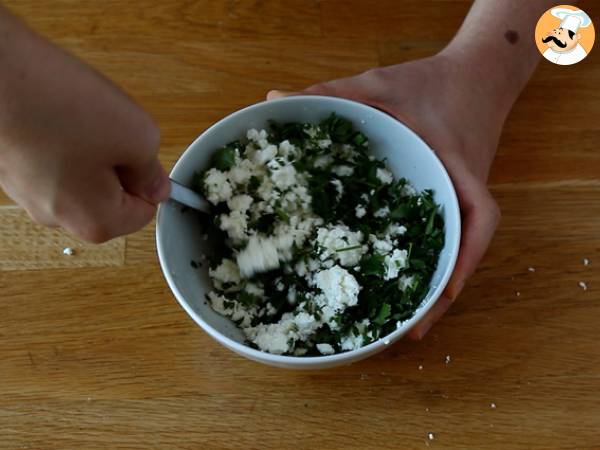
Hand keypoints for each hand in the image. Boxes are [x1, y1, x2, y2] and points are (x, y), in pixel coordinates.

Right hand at [0, 10, 169, 242]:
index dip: (149, 180)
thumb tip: (156, 187)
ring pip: (83, 177)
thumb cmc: (62, 106)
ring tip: (77, 119)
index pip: (144, 213)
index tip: (139, 149)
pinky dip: (62, 141)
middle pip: (111, 198)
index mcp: (96, 222)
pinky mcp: (11, 170)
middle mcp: (59, 218)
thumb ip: (152, 172)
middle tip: (108, 131)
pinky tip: (54, 115)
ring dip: (91, 151)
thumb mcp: (137, 136)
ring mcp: (29, 195)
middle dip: (119, 166)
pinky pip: (54, 161)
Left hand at [267, 53, 502, 338]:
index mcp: (455, 162)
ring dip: (435, 288)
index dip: (466, 257)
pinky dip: (428, 264)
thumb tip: (274, 98)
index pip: (478, 213)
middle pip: (466, 249)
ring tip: (404, 328)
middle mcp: (464, 188)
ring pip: (456, 250)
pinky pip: (445, 236)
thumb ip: (333, 92)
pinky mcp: (451, 198)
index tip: (445, 290)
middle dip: (442, 292)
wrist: (478, 73)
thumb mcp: (380, 82)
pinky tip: (398, 283)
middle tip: (409, 332)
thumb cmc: (431, 80)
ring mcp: (461, 197)